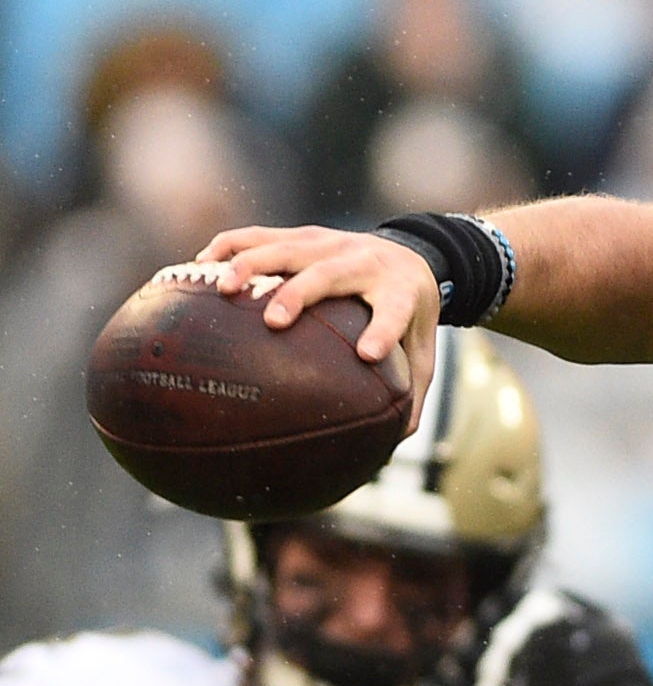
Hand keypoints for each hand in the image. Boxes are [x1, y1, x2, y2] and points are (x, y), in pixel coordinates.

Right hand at [199, 224, 442, 432]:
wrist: (412, 254)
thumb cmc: (410, 315)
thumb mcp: (420, 352)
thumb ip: (409, 396)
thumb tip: (388, 449)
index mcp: (400, 292)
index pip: (393, 311)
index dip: (382, 330)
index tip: (367, 354)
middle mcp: (365, 262)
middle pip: (330, 274)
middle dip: (301, 294)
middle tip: (273, 322)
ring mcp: (332, 244)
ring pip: (290, 248)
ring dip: (255, 264)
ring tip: (222, 288)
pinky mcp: (305, 235)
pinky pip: (262, 235)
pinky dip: (230, 247)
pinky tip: (198, 267)